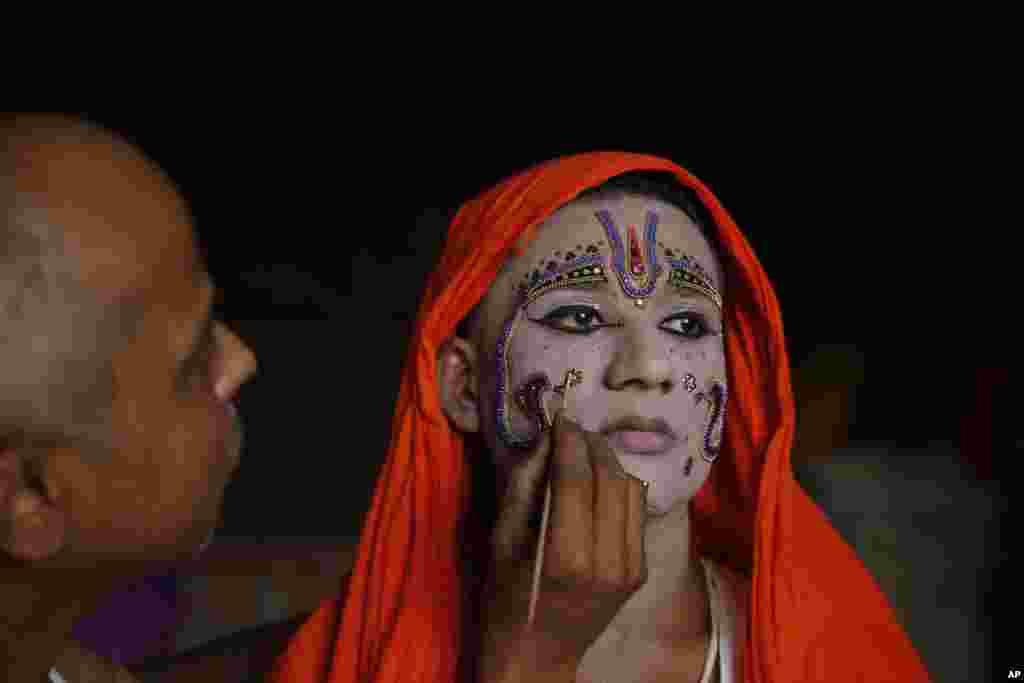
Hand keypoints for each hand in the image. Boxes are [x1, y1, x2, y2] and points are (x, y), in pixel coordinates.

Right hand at [478, 412, 648, 681]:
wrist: (538, 655)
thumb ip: (525, 485)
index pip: (577, 479)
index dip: (569, 440)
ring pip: (632, 489)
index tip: (560, 415)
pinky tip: (598, 482)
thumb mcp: (501, 539)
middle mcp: (609, 561)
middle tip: (570, 430)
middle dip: (591, 444)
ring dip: (608, 462)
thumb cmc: (506, 598)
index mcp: (568, 557)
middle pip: (611, 478)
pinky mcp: (641, 569)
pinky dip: (619, 487)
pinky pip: (637, 511)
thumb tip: (547, 437)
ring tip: (583, 453)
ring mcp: (632, 567)